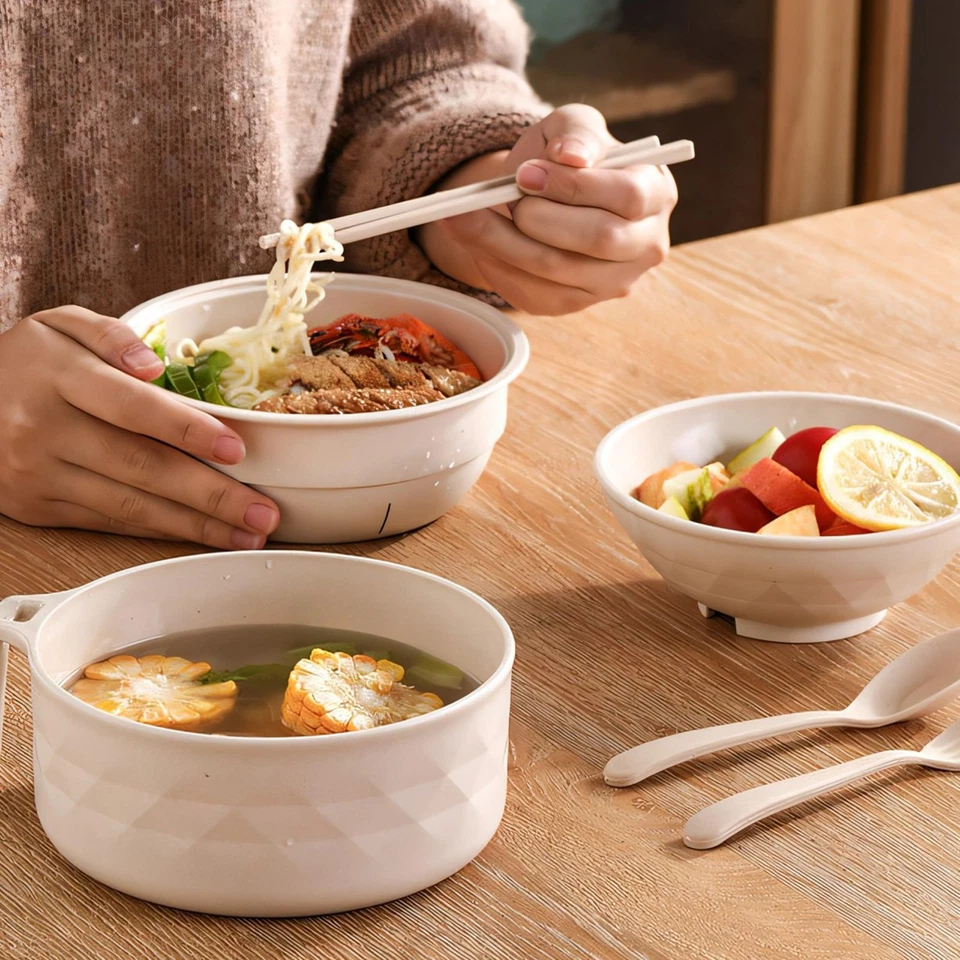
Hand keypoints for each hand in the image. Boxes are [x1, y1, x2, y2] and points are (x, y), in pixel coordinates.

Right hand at [0, 306, 279, 548]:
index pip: (132, 407)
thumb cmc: (24, 362)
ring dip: (196, 525)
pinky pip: (110, 521)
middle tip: (263, 513)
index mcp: (57, 376)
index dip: (187, 430)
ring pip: (130, 505)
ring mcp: (38, 476)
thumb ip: (109, 334)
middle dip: (211, 495)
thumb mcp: (58, 325)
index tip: (237, 450)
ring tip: (248, 535)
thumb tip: (154, 364)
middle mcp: (44, 430)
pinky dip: (161, 531)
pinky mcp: (38, 508)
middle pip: (141, 467)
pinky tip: (202, 535)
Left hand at [418, 104, 677, 314]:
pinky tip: (475, 241)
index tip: (524, 174)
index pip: (627, 196)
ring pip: (557, 271)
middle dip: (540, 218)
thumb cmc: (563, 156)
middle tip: (500, 198)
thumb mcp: (570, 126)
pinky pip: (533, 293)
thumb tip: (571, 154)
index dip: (574, 186)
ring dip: (502, 242)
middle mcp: (645, 245)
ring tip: (462, 216)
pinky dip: (497, 266)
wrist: (540, 195)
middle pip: (598, 240)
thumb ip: (575, 131)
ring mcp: (612, 282)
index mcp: (656, 193)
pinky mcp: (575, 305)